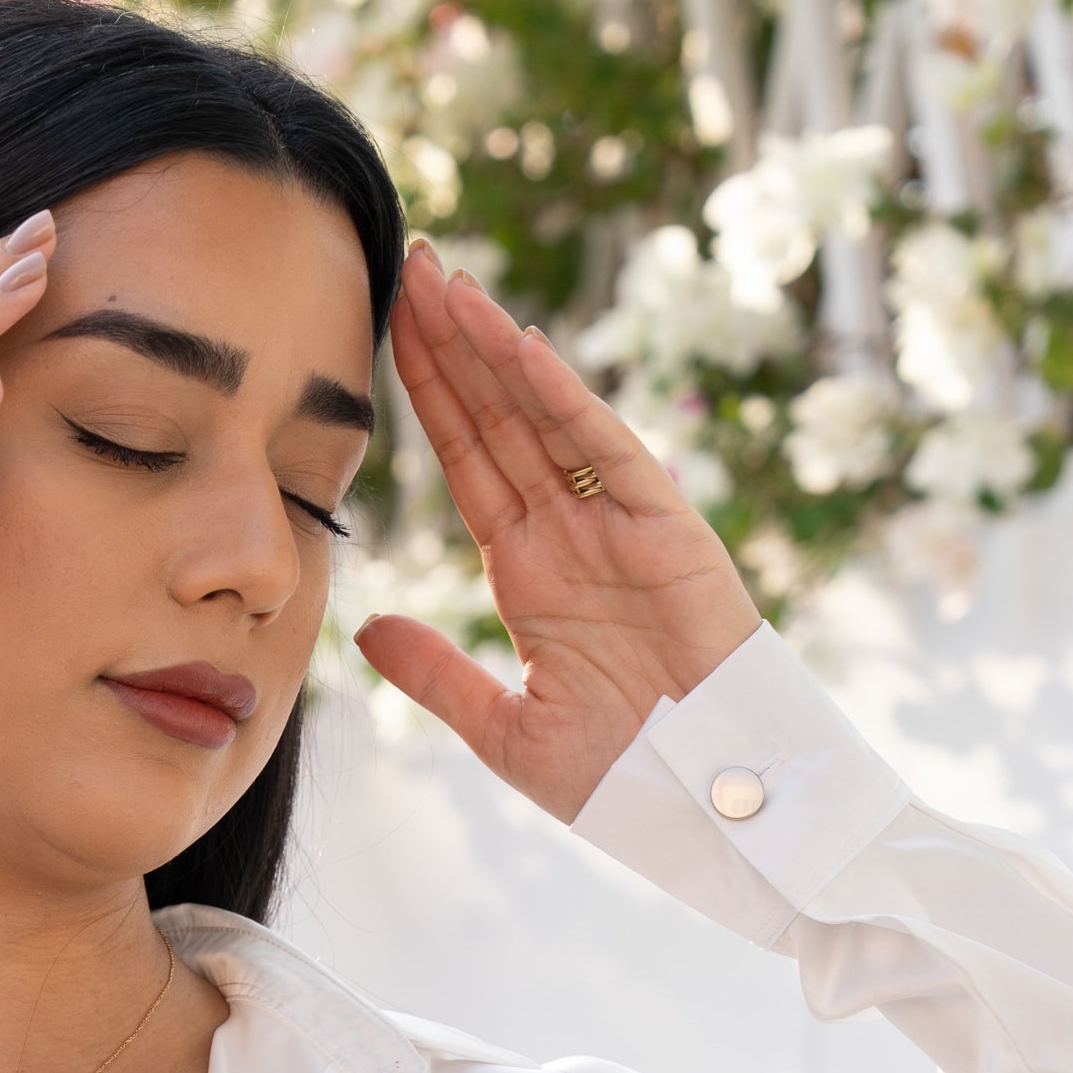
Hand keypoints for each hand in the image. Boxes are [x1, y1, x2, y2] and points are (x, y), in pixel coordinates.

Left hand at [354, 240, 762, 825]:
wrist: (708, 806)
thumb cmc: (624, 777)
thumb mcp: (505, 731)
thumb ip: (437, 675)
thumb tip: (365, 628)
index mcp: (528, 572)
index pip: (466, 462)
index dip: (430, 396)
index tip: (391, 332)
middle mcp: (569, 533)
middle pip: (498, 418)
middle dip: (456, 346)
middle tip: (413, 265)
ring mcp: (617, 525)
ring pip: (545, 418)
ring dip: (497, 350)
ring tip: (450, 285)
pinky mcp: (666, 530)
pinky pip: (608, 451)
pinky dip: (566, 401)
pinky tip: (521, 349)